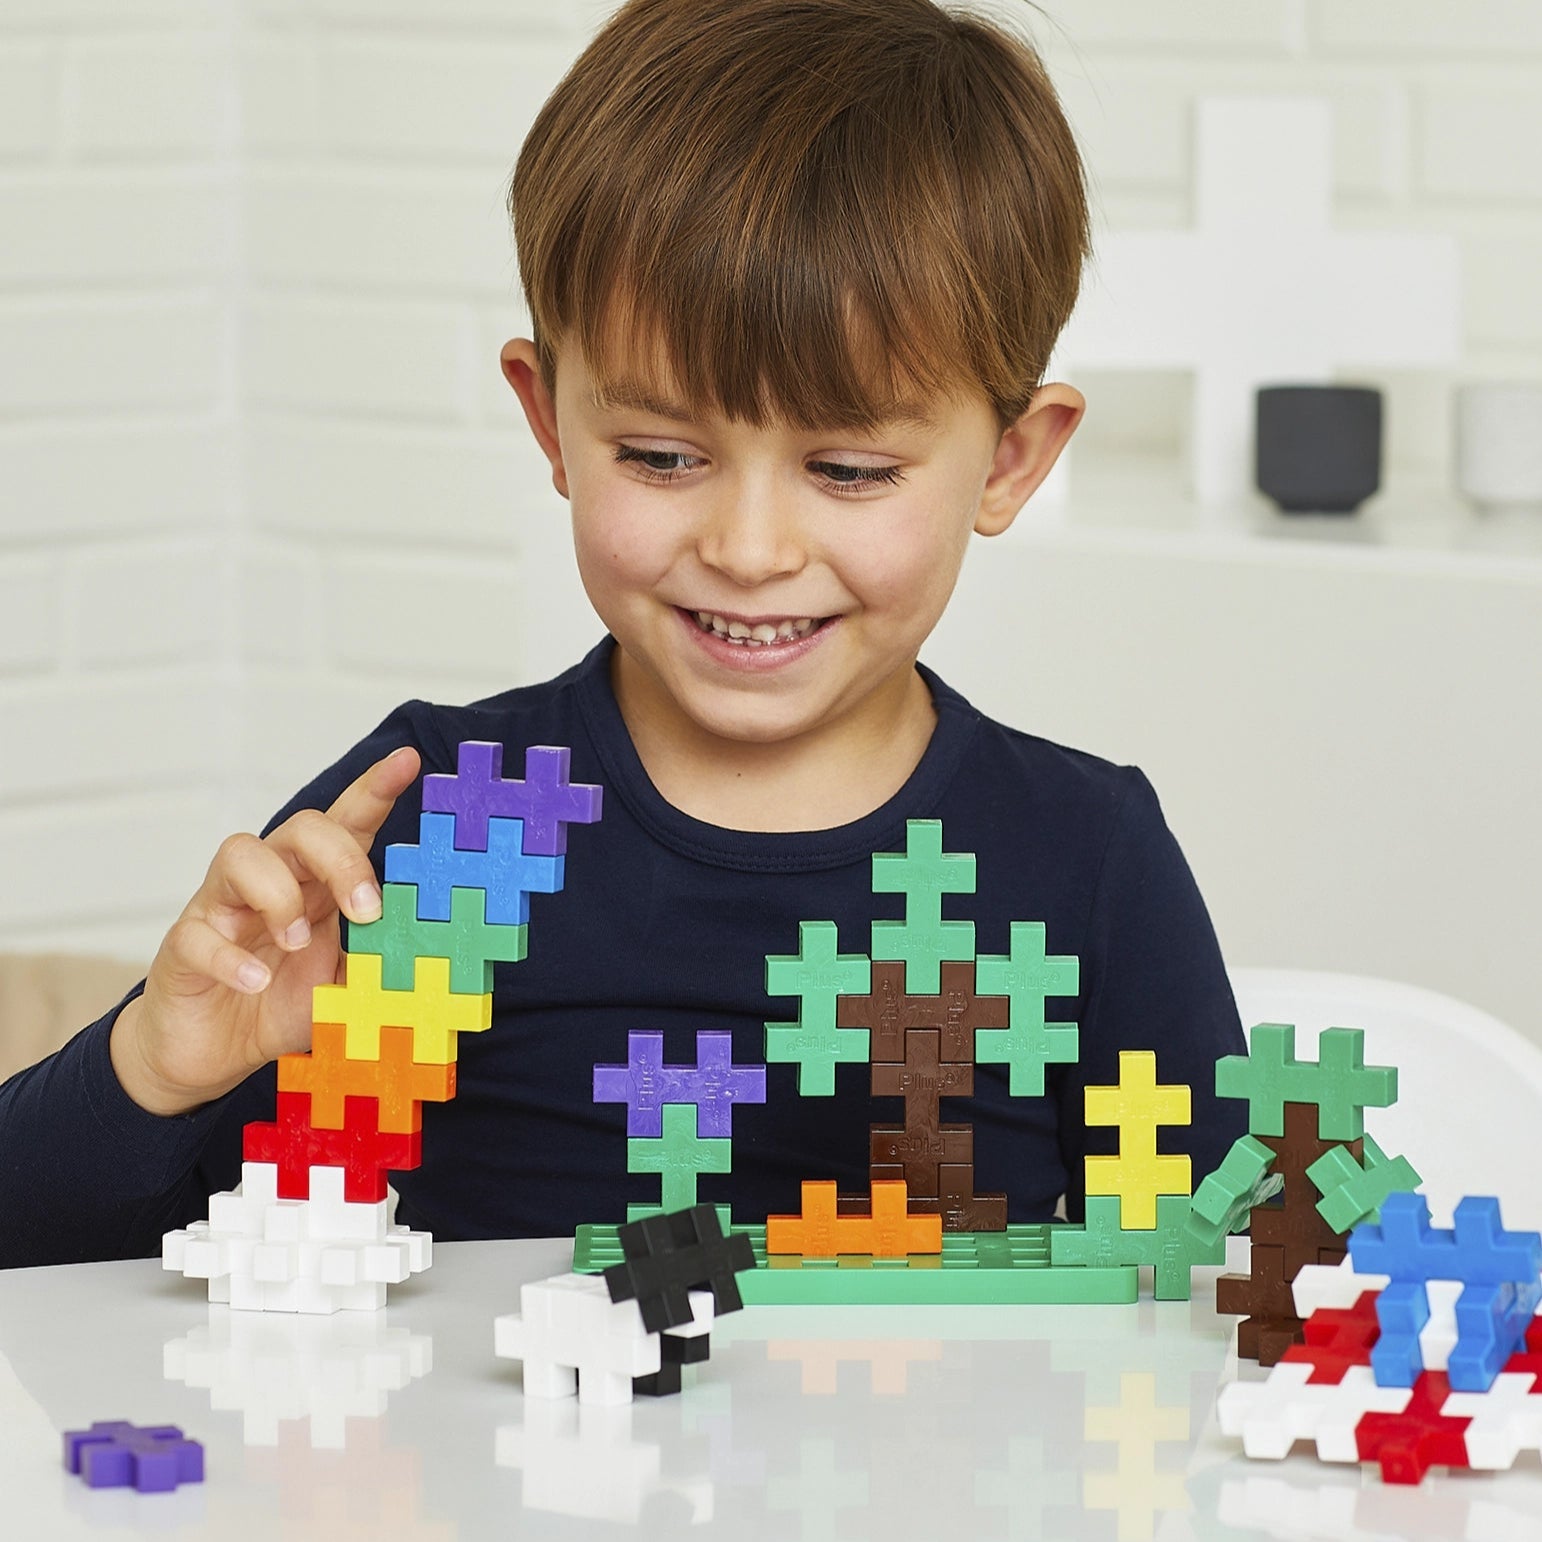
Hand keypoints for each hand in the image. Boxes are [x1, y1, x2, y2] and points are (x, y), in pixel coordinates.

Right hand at [110, 745, 421, 1115]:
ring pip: (240, 854)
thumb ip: (380, 962)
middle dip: (341, 859)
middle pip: (300, 828)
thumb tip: (430, 950)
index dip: (375, 789)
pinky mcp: (183, 947)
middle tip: (366, 911)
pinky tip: (255, 981)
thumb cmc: (281, 1004)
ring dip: (279, 896)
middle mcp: (269, 882)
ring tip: (296, 943)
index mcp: (316, 884)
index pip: (347, 823)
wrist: (212, 1055)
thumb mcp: (346, 987)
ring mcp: (222, 909)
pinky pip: (197, 933)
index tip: (408, 761)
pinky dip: (231, 958)